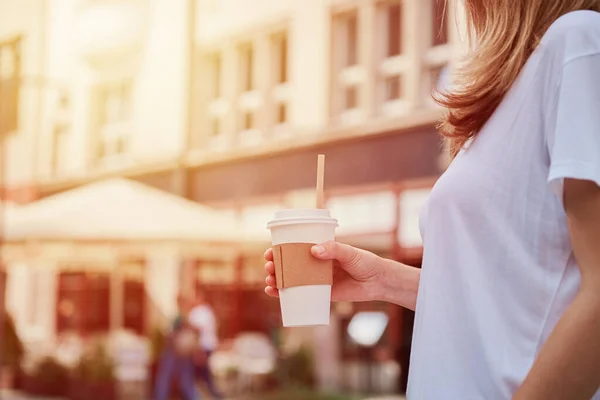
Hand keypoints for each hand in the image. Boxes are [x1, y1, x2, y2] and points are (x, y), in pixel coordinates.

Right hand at [264, 241, 383, 302]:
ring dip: (276, 279)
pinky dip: (285, 294)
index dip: (280, 249)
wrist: (378, 281)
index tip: (270, 251)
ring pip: (291, 279)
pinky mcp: (322, 293)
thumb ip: (333, 250)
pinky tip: (274, 293)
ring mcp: (317, 279)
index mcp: (319, 250)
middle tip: (269, 267)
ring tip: (270, 281)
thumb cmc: (365, 262)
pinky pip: (301, 294)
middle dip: (275, 266)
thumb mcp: (349, 252)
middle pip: (289, 264)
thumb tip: (313, 251)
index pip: (295, 248)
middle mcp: (315, 264)